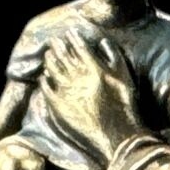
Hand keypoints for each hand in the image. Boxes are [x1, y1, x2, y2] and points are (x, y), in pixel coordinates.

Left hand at [39, 32, 138, 163]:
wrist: (118, 137)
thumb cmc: (125, 107)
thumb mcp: (125, 78)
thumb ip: (114, 56)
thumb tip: (102, 41)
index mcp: (94, 68)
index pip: (79, 47)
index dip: (73, 38)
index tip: (69, 33)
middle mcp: (77, 77)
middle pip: (62, 55)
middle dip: (57, 45)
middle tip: (54, 40)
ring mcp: (66, 92)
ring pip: (52, 69)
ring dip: (49, 60)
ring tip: (48, 55)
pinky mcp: (58, 106)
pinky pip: (46, 89)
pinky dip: (45, 80)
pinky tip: (44, 77)